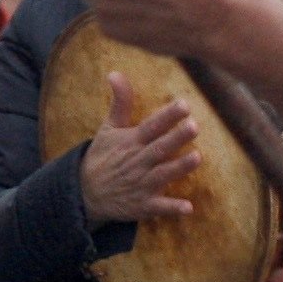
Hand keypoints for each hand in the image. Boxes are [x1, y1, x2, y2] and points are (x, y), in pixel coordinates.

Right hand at [80, 70, 202, 225]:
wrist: (85, 193)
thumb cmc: (103, 157)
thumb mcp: (108, 129)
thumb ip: (120, 103)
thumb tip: (115, 73)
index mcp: (131, 142)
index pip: (151, 126)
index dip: (167, 115)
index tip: (184, 104)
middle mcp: (137, 161)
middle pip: (160, 148)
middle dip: (176, 138)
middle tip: (194, 126)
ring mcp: (141, 184)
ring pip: (163, 175)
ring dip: (179, 167)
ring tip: (197, 157)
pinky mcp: (143, 205)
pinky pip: (159, 207)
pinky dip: (172, 208)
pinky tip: (188, 208)